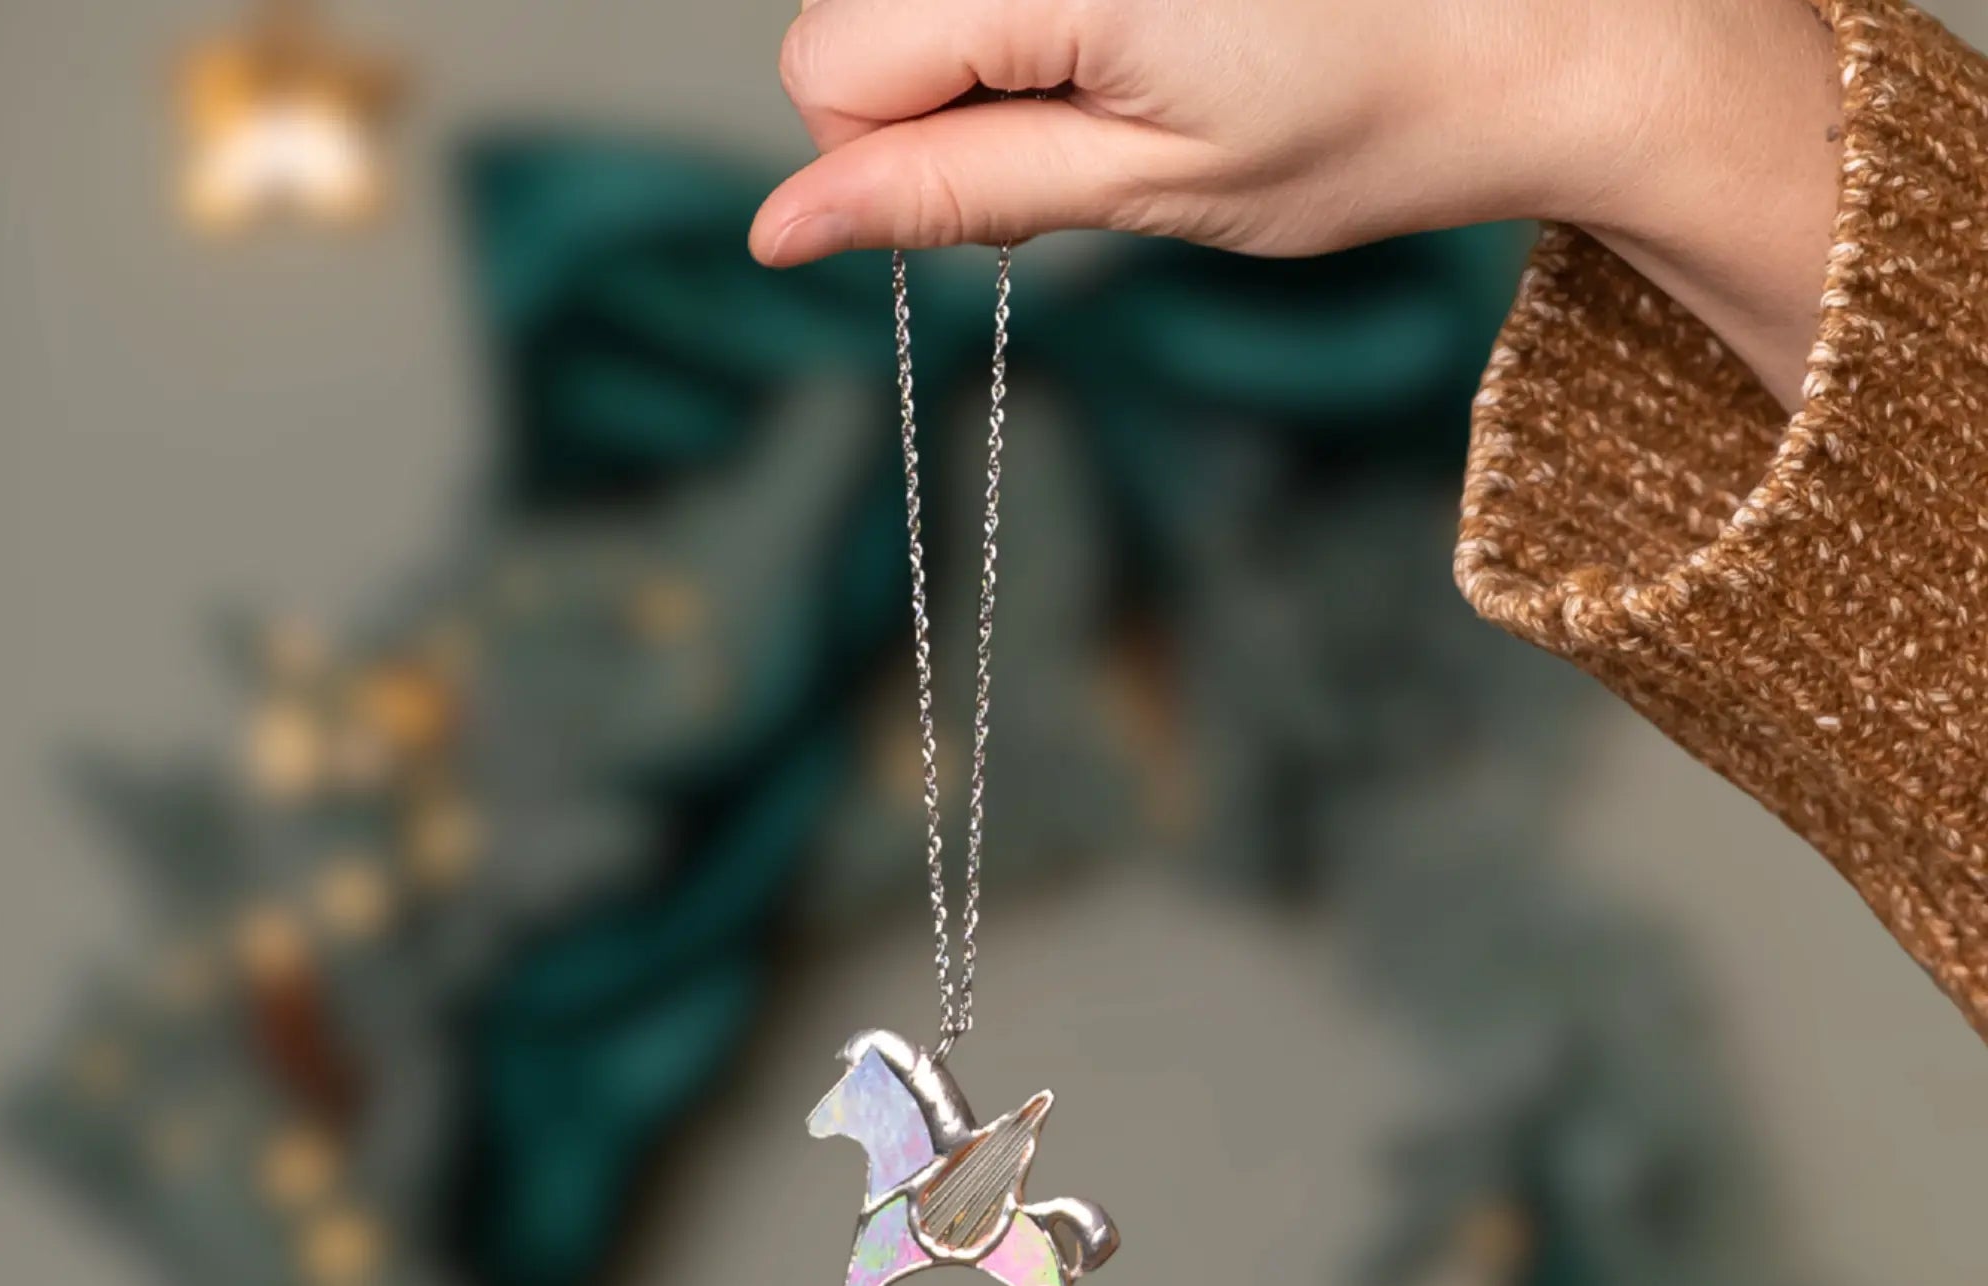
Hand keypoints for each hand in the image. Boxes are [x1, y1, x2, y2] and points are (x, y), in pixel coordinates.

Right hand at [752, 0, 1840, 406]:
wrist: (1537, 29)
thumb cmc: (1367, 125)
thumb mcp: (1150, 190)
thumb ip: (951, 192)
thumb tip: (782, 228)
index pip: (829, 57)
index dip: (885, 153)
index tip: (1011, 183)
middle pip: (859, 7)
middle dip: (937, 93)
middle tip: (1093, 127)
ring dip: (994, 46)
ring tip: (1141, 67)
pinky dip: (1043, 10)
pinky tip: (1147, 24)